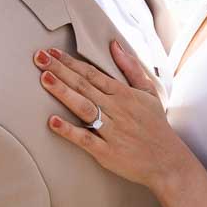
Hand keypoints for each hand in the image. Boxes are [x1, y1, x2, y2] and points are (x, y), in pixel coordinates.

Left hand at [37, 43, 188, 192]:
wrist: (167, 161)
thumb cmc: (155, 126)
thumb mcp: (148, 92)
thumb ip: (130, 68)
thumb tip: (115, 45)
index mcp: (124, 94)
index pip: (92, 73)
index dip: (71, 62)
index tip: (52, 52)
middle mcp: (116, 109)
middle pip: (83, 85)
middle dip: (60, 70)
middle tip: (40, 58)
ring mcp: (111, 130)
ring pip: (83, 107)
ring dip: (63, 92)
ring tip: (45, 79)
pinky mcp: (106, 152)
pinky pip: (85, 139)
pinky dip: (69, 131)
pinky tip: (52, 122)